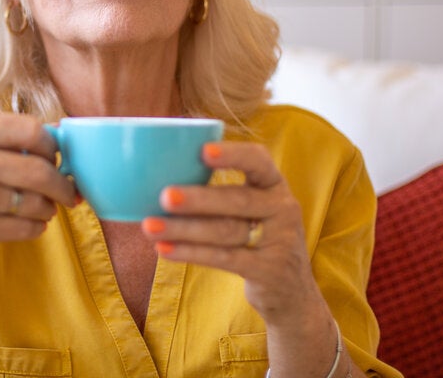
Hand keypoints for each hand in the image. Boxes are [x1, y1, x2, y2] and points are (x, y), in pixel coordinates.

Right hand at [0, 110, 76, 261]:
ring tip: (45, 208)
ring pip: (34, 202)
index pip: (32, 131)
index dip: (52, 148)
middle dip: (62, 184)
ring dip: (47, 208)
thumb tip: (56, 135)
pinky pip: (23, 227)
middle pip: (39, 170)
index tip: (56, 158)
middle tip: (68, 191)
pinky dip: (35, 227)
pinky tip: (31, 224)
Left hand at [140, 142, 324, 324]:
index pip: (258, 160)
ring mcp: (280, 241)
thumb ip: (219, 193)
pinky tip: (163, 249)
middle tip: (164, 196)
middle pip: (237, 200)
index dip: (232, 154)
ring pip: (226, 231)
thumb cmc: (255, 238)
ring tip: (150, 226)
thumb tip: (157, 174)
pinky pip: (225, 259)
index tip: (203, 150)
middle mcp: (282, 208)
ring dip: (184, 229)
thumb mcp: (250, 210)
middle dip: (198, 199)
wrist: (291, 291)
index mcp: (274, 184)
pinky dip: (191, 253)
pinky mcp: (269, 270)